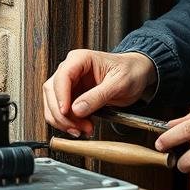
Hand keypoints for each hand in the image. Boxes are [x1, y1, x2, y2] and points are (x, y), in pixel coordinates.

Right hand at [42, 50, 156, 136]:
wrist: (137, 74)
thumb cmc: (130, 71)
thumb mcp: (119, 83)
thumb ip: (98, 96)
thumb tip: (77, 109)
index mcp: (81, 59)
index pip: (62, 76)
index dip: (60, 96)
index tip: (65, 112)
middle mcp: (71, 69)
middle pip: (52, 91)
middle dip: (62, 113)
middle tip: (77, 127)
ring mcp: (70, 83)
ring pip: (53, 103)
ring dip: (64, 120)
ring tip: (83, 130)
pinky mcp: (72, 96)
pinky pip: (62, 111)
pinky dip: (68, 122)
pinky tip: (82, 127)